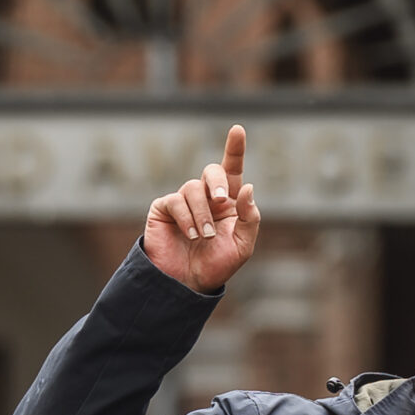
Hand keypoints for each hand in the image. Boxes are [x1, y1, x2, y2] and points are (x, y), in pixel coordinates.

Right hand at [143, 124, 260, 292]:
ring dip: (202, 213)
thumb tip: (248, 187)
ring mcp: (183, 202)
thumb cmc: (216, 265)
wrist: (187, 284)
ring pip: (192, 188)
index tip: (238, 129)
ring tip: (205, 236)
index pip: (231, 170)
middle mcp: (205, 198)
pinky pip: (176, 201)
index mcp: (227, 203)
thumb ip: (249, 217)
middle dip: (217, 181)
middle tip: (221, 200)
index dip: (234, 149)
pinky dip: (186, 218)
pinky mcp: (164, 209)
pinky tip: (190, 235)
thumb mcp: (243, 245)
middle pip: (211, 171)